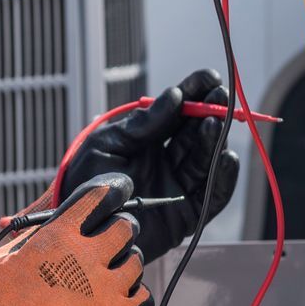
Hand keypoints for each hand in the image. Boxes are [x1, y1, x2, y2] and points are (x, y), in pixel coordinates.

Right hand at [0, 174, 152, 305]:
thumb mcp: (1, 265)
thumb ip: (28, 241)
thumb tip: (42, 231)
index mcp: (59, 237)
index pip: (94, 200)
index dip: (106, 193)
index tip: (112, 193)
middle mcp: (89, 256)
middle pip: (124, 227)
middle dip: (120, 228)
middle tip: (114, 236)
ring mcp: (108, 286)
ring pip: (135, 260)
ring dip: (125, 261)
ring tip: (113, 270)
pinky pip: (139, 293)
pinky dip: (130, 292)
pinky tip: (117, 297)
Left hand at [62, 68, 240, 262]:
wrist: (78, 228)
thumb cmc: (85, 182)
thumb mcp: (108, 143)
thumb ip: (142, 124)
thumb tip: (175, 96)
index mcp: (148, 141)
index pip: (178, 112)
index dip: (195, 94)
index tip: (209, 77)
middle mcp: (167, 162)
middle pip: (197, 133)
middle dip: (211, 111)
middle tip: (219, 95)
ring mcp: (178, 188)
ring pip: (206, 160)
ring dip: (214, 140)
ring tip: (215, 121)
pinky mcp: (187, 215)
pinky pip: (212, 196)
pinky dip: (223, 178)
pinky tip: (226, 157)